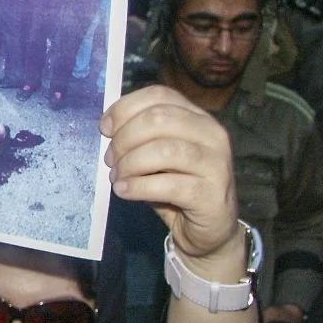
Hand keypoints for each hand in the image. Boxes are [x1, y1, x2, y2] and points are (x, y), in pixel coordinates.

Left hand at [101, 85, 238, 262]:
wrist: (209, 227)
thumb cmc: (176, 185)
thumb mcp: (156, 156)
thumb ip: (139, 137)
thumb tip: (108, 128)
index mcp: (197, 117)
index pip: (159, 95)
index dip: (125, 108)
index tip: (105, 129)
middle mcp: (211, 133)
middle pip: (159, 119)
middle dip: (125, 138)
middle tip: (110, 159)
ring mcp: (216, 163)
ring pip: (164, 150)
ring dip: (130, 163)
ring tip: (116, 177)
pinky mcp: (212, 194)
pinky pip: (169, 184)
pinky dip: (138, 186)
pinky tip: (124, 191)